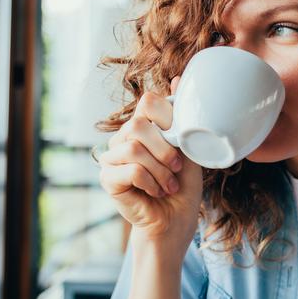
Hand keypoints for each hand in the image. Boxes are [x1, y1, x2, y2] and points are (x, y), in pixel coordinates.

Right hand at [98, 77, 202, 241]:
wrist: (176, 220)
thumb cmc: (184, 184)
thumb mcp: (189, 147)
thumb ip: (182, 117)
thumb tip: (178, 78)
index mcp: (143, 126)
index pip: (148, 102)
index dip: (168, 118)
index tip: (180, 141)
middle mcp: (123, 137)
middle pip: (139, 124)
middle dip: (165, 148)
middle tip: (177, 167)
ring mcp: (111, 157)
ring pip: (134, 148)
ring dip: (160, 170)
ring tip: (169, 184)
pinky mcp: (107, 178)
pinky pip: (130, 169)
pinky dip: (151, 181)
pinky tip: (156, 191)